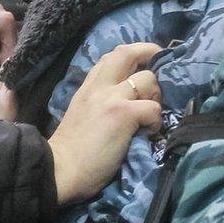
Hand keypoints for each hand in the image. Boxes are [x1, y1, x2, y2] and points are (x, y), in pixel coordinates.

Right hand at [48, 43, 162, 204]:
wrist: (61, 169)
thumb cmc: (71, 149)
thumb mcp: (82, 113)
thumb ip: (99, 101)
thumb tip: (126, 101)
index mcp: (88, 86)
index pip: (110, 57)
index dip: (132, 55)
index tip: (142, 65)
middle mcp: (100, 86)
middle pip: (128, 53)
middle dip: (150, 53)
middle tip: (162, 69)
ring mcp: (113, 98)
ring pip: (148, 78)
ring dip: (156, 94)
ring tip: (151, 113)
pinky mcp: (124, 114)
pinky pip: (153, 108)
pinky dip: (156, 120)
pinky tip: (148, 132)